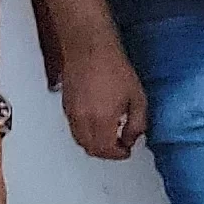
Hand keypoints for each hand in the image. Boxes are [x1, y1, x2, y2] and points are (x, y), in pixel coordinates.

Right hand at [57, 41, 144, 159]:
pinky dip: (85, 133)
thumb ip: (137, 124)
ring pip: (79, 140)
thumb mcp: (138, 98)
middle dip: (106, 153)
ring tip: (111, 137)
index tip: (127, 151)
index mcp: (101, 119)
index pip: (106, 150)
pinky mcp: (65, 105)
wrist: (90, 49)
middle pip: (90, 149)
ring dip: (94, 144)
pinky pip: (73, 128)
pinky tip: (98, 125)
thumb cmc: (114, 69)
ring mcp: (70, 112)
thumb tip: (132, 138)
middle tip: (120, 147)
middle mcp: (82, 119)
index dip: (118, 154)